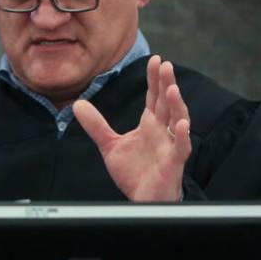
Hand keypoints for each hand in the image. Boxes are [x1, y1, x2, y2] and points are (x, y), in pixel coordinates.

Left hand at [72, 55, 190, 201]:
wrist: (141, 199)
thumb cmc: (134, 173)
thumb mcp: (109, 145)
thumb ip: (96, 125)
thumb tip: (77, 104)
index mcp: (150, 125)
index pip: (154, 97)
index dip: (154, 79)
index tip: (155, 59)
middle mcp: (162, 131)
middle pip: (167, 103)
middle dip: (167, 84)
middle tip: (166, 65)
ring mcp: (170, 146)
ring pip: (178, 120)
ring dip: (177, 104)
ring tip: (172, 89)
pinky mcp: (174, 162)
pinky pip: (182, 147)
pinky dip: (183, 136)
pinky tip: (181, 124)